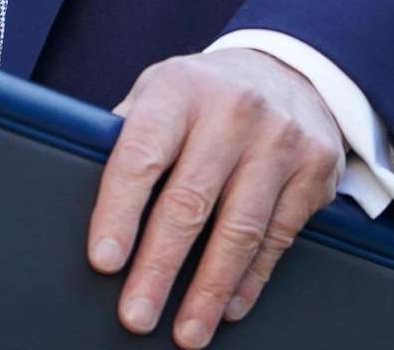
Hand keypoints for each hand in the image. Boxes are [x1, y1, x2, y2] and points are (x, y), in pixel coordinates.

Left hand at [87, 49, 345, 345]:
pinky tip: (230, 306)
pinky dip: (252, 278)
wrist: (288, 69)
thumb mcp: (161, 90)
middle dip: (159, 266)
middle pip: (189, 202)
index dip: (118, 212)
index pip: (140, 156)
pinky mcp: (314, 169)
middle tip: (136, 314)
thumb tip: (78, 184)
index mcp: (179, 88)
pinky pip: (278, 236)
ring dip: (210, 288)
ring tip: (188, 330)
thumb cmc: (204, 93)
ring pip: (239, 229)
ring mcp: (279, 139)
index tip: (104, 260)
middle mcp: (232, 110)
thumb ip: (129, 133)